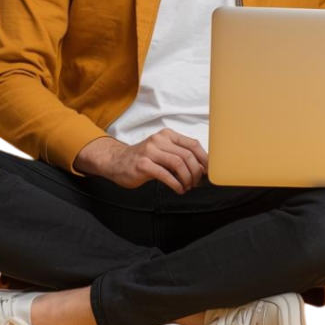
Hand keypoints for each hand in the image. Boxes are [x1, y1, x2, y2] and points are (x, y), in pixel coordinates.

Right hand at [75, 131, 208, 192]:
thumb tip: (202, 168)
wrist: (116, 162)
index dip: (204, 159)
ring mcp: (150, 151)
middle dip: (196, 172)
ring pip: (178, 164)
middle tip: (196, 183)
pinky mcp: (142, 164)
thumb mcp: (163, 152)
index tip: (208, 172)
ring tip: (187, 187)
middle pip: (187, 155)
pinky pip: (165, 174)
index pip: (193, 145)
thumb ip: (180, 156)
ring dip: (187, 178)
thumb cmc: (144, 159)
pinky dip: (175, 184)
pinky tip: (179, 189)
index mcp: (168, 135)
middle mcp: (159, 140)